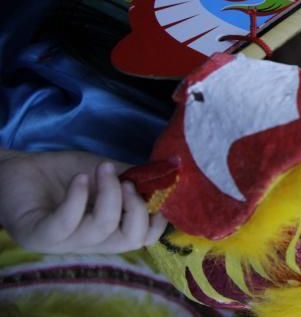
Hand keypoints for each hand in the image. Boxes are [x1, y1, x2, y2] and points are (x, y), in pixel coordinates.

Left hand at [0, 150, 166, 253]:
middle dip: (137, 208)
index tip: (159, 191)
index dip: (157, 219)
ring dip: (109, 193)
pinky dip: (77, 199)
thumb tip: (172, 168)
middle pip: (130, 240)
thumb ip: (136, 176)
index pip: (142, 239)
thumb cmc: (65, 173)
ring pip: (102, 229)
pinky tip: (80, 179)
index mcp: (109, 231)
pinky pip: (65, 225)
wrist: (19, 168)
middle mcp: (89, 242)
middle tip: (129, 182)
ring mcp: (63, 243)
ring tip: (102, 168)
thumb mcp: (109, 172)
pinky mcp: (37, 235)